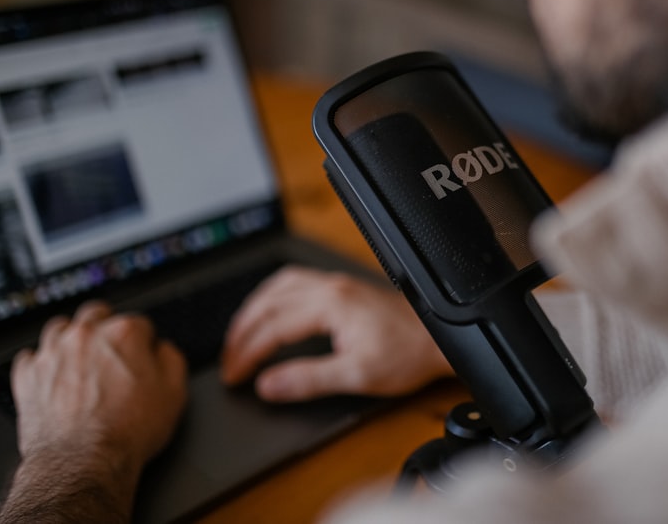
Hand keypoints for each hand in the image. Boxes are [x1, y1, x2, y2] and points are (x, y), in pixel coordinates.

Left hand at [11, 302, 187, 479]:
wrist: (82, 463)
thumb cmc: (128, 431)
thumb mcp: (174, 394)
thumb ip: (171, 359)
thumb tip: (162, 349)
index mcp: (124, 333)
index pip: (140, 323)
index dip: (144, 343)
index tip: (142, 360)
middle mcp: (86, 335)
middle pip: (97, 314)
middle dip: (107, 329)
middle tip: (113, 354)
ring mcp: (52, 352)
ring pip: (61, 327)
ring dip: (72, 339)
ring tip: (81, 362)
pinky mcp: (27, 375)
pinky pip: (30, 356)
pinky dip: (41, 364)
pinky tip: (53, 378)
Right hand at [220, 265, 452, 401]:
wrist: (440, 340)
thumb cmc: (407, 355)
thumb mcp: (356, 375)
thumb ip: (307, 380)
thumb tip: (267, 385)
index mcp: (330, 304)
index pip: (273, 327)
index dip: (247, 353)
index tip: (233, 375)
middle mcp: (331, 287)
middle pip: (269, 301)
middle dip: (242, 330)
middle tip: (227, 359)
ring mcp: (338, 284)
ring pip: (280, 285)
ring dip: (255, 308)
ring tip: (239, 334)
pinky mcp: (345, 288)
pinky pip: (296, 282)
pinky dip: (273, 297)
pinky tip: (272, 309)